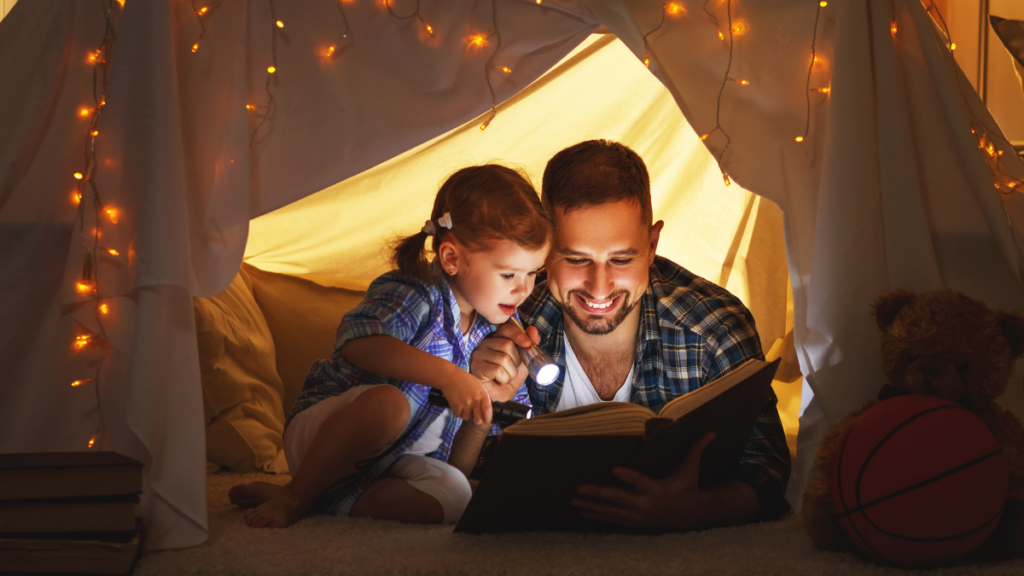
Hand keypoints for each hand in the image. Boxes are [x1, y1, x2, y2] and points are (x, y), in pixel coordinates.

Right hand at [438, 369, 492, 424]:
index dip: (488, 418)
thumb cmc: (464, 379)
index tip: (486, 421)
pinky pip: (457, 415)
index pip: (488, 410)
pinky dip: (456, 412)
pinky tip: (456, 404)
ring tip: (462, 405)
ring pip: (466, 417)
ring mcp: (465, 403)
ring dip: (464, 414)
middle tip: (473, 417)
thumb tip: (487, 408)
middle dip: (476, 420)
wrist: (449, 376)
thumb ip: (482, 396)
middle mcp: (475, 399)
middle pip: (478, 419)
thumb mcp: (478, 385)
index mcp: (482, 394)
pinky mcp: (456, 405)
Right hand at [470, 323, 538, 389]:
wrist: (501, 394)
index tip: (528, 344)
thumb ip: (529, 344)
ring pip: (504, 359)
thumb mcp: (522, 359)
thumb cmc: (509, 375)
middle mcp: (485, 344)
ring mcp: (479, 355)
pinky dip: (504, 379)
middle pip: (507, 345)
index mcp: (496, 339)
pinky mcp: (477, 368)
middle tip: (512, 369)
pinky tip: (499, 381)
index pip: (506, 329)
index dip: (518, 335)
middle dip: (516, 361)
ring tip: (505, 377)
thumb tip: (533, 330)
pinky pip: (498, 370)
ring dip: (511, 373)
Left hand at [571, 432, 715, 529]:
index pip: (641, 481)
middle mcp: (646, 504)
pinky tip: (583, 511)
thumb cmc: (688, 486)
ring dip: (591, 506)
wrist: (689, 515)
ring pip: (611, 511)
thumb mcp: (692, 468)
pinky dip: (597, 516)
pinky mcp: (634, 522)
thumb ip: (697, 449)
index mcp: (658, 489)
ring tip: (573, 501)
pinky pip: (612, 520)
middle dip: (598, 493)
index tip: (614, 468)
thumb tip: (711, 431)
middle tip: (579, 488)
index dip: (628, 476)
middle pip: (619, 498)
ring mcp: (638, 515)